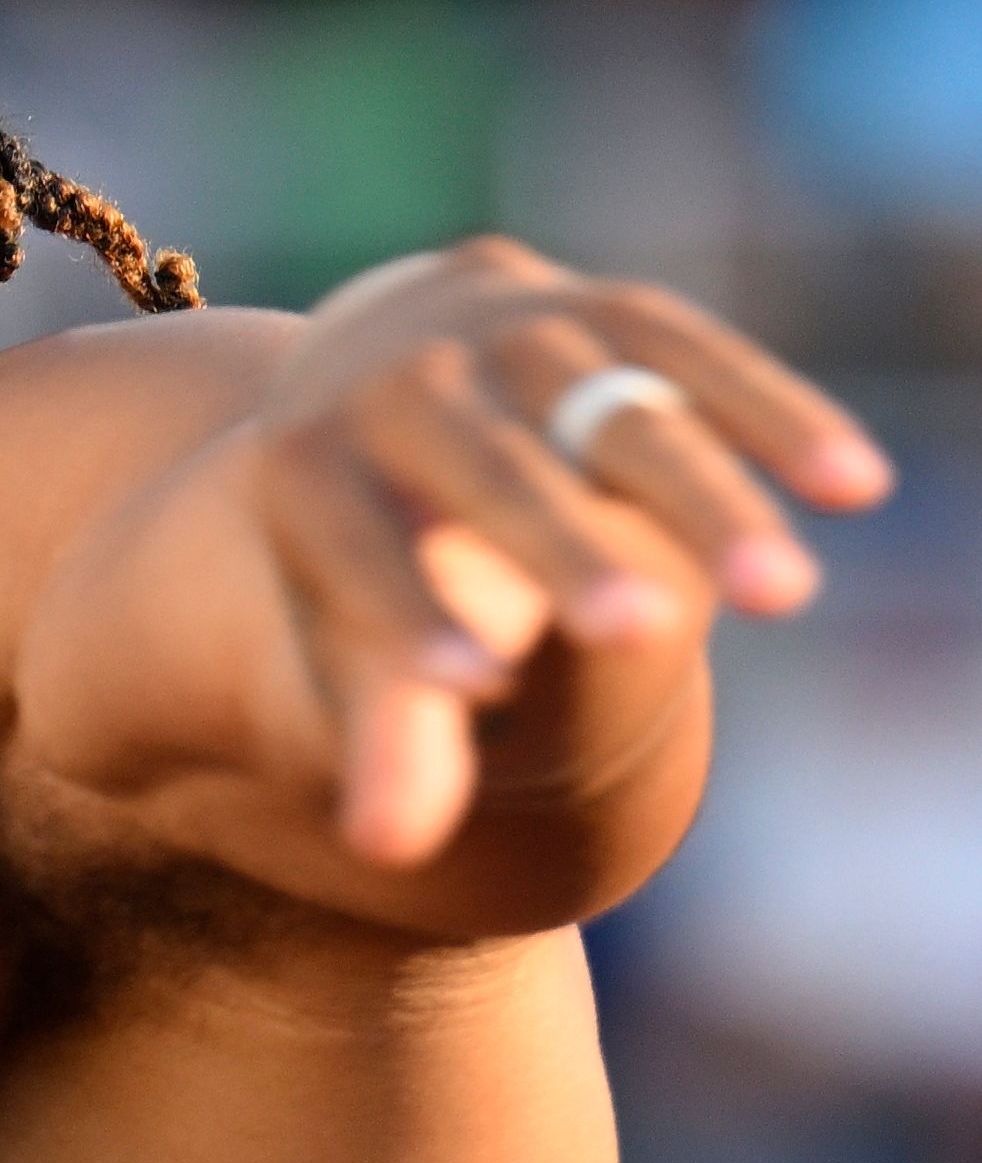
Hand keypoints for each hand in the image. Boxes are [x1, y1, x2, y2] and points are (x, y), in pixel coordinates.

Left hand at [235, 238, 889, 863]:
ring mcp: (507, 329)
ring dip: (702, 501)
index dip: (410, 613)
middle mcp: (398, 379)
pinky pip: (699, 357)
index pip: (354, 544)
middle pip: (488, 470)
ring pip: (615, 411)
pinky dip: (776, 422)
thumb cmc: (373, 554)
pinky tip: (855, 488)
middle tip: (638, 635)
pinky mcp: (606, 310)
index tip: (480, 688)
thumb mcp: (352, 632)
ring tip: (779, 597)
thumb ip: (384, 732)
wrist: (380, 375)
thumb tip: (389, 852)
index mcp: (307, 466)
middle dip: (563, 549)